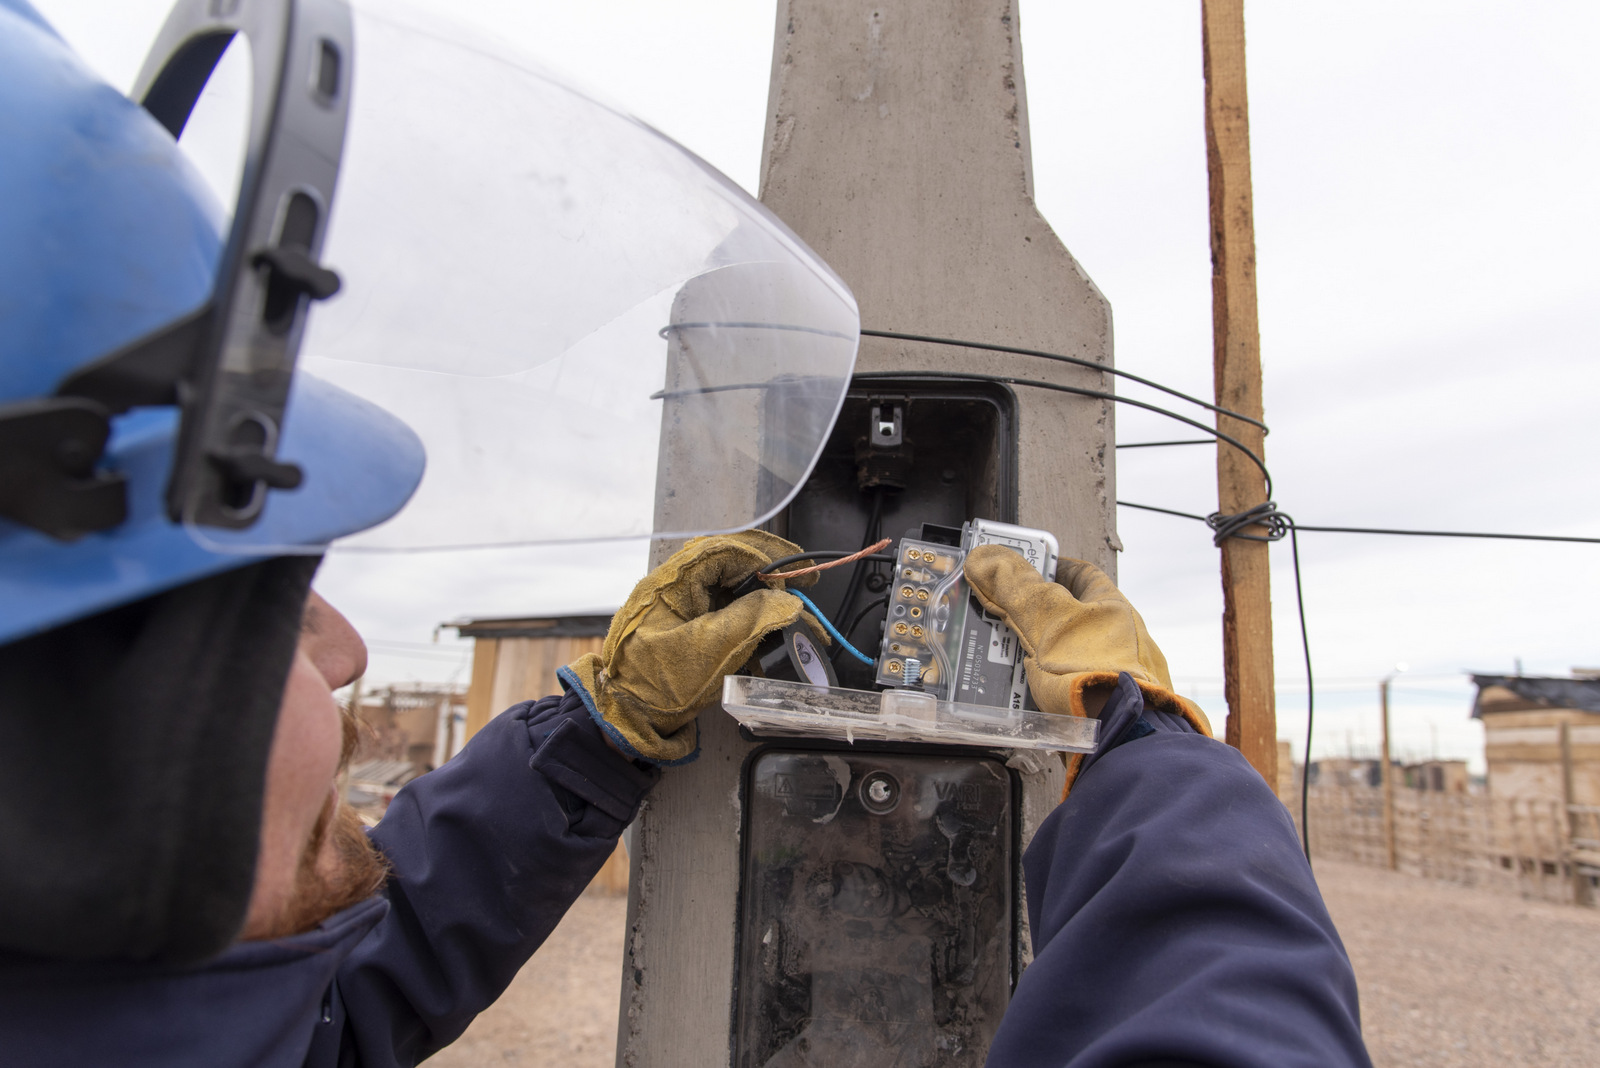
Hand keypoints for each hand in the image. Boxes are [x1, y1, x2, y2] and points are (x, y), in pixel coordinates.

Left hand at [559, 531, 820, 764]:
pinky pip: (722, 609)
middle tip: (805, 579)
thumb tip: (788, 600)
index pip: (725, 550)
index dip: (765, 558)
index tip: (795, 577)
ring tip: (791, 611)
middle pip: (730, 562)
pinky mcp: (684, 624)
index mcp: (672, 582)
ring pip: (729, 586)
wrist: (625, 718)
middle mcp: (675, 584)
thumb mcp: (710, 651)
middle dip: (769, 571)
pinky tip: (767, 636)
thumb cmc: (659, 686)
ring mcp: (679, 603)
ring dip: (762, 597)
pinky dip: (748, 619)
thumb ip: (751, 619)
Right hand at [963, 546, 1210, 733]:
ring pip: (1057, 655)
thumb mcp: (1049, 622)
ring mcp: (1106, 675)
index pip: (1080, 573)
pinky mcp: (1095, 707)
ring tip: (994, 656)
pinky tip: (1014, 693)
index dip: (1048, 565)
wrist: (1124, 742)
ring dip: (1026, 655)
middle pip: (1063, 616)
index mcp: (1112, 608)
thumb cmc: (1099, 675)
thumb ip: (1016, 590)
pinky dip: (1033, 689)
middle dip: (1026, 614)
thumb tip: (985, 557)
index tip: (1019, 566)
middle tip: (993, 613)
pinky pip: (1057, 690)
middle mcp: (1114, 639)